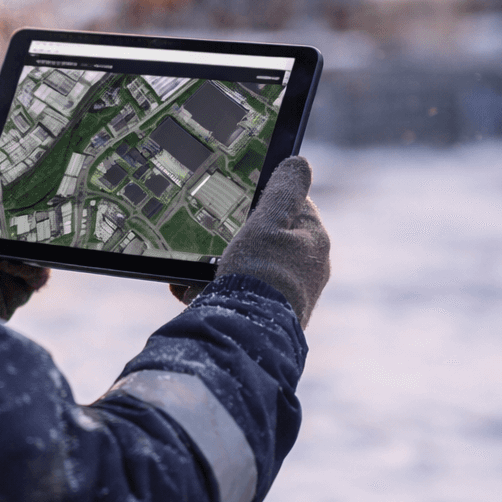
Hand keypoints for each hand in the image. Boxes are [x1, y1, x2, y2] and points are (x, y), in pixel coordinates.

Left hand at [0, 122, 50, 320]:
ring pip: (36, 256)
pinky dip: (34, 270)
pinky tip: (11, 264)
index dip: (22, 194)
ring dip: (36, 246)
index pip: (3, 207)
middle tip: (50, 201)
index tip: (39, 175)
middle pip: (25, 231)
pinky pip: (35, 280)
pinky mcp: (6, 296)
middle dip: (39, 218)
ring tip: (16, 241)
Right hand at [171, 156, 329, 326]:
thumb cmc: (261, 275)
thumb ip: (283, 189)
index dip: (262, 200)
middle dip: (231, 237)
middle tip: (207, 239)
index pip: (293, 205)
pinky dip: (212, 288)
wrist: (248, 338)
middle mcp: (305, 269)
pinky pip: (236, 293)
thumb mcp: (269, 221)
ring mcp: (287, 294)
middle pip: (265, 237)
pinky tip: (189, 290)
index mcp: (313, 242)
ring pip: (245, 266)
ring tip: (192, 270)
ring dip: (215, 264)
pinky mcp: (266, 315)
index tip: (237, 203)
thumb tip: (299, 163)